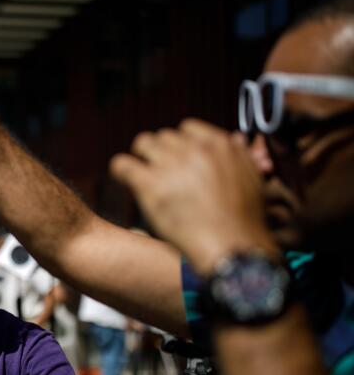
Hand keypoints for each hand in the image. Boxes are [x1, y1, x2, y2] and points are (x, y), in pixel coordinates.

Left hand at [110, 119, 278, 274]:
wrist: (231, 246)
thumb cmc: (243, 221)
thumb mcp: (254, 178)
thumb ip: (241, 155)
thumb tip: (234, 138)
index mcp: (219, 144)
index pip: (188, 129)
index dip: (180, 145)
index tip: (177, 159)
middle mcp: (193, 149)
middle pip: (163, 137)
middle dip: (160, 152)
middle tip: (158, 172)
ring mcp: (170, 165)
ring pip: (142, 144)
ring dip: (141, 158)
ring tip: (140, 174)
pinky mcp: (149, 184)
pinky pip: (123, 164)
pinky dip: (120, 169)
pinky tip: (123, 178)